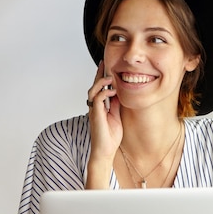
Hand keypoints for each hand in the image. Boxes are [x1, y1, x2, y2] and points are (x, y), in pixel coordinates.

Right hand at [86, 61, 121, 187]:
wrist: (106, 150)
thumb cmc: (111, 135)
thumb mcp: (117, 115)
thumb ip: (116, 104)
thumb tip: (120, 92)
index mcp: (100, 106)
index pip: (100, 88)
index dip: (102, 77)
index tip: (106, 65)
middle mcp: (95, 106)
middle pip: (94, 86)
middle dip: (99, 74)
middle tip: (103, 63)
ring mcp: (94, 110)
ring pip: (93, 91)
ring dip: (101, 82)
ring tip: (110, 76)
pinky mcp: (95, 115)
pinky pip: (97, 100)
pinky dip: (104, 93)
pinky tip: (112, 90)